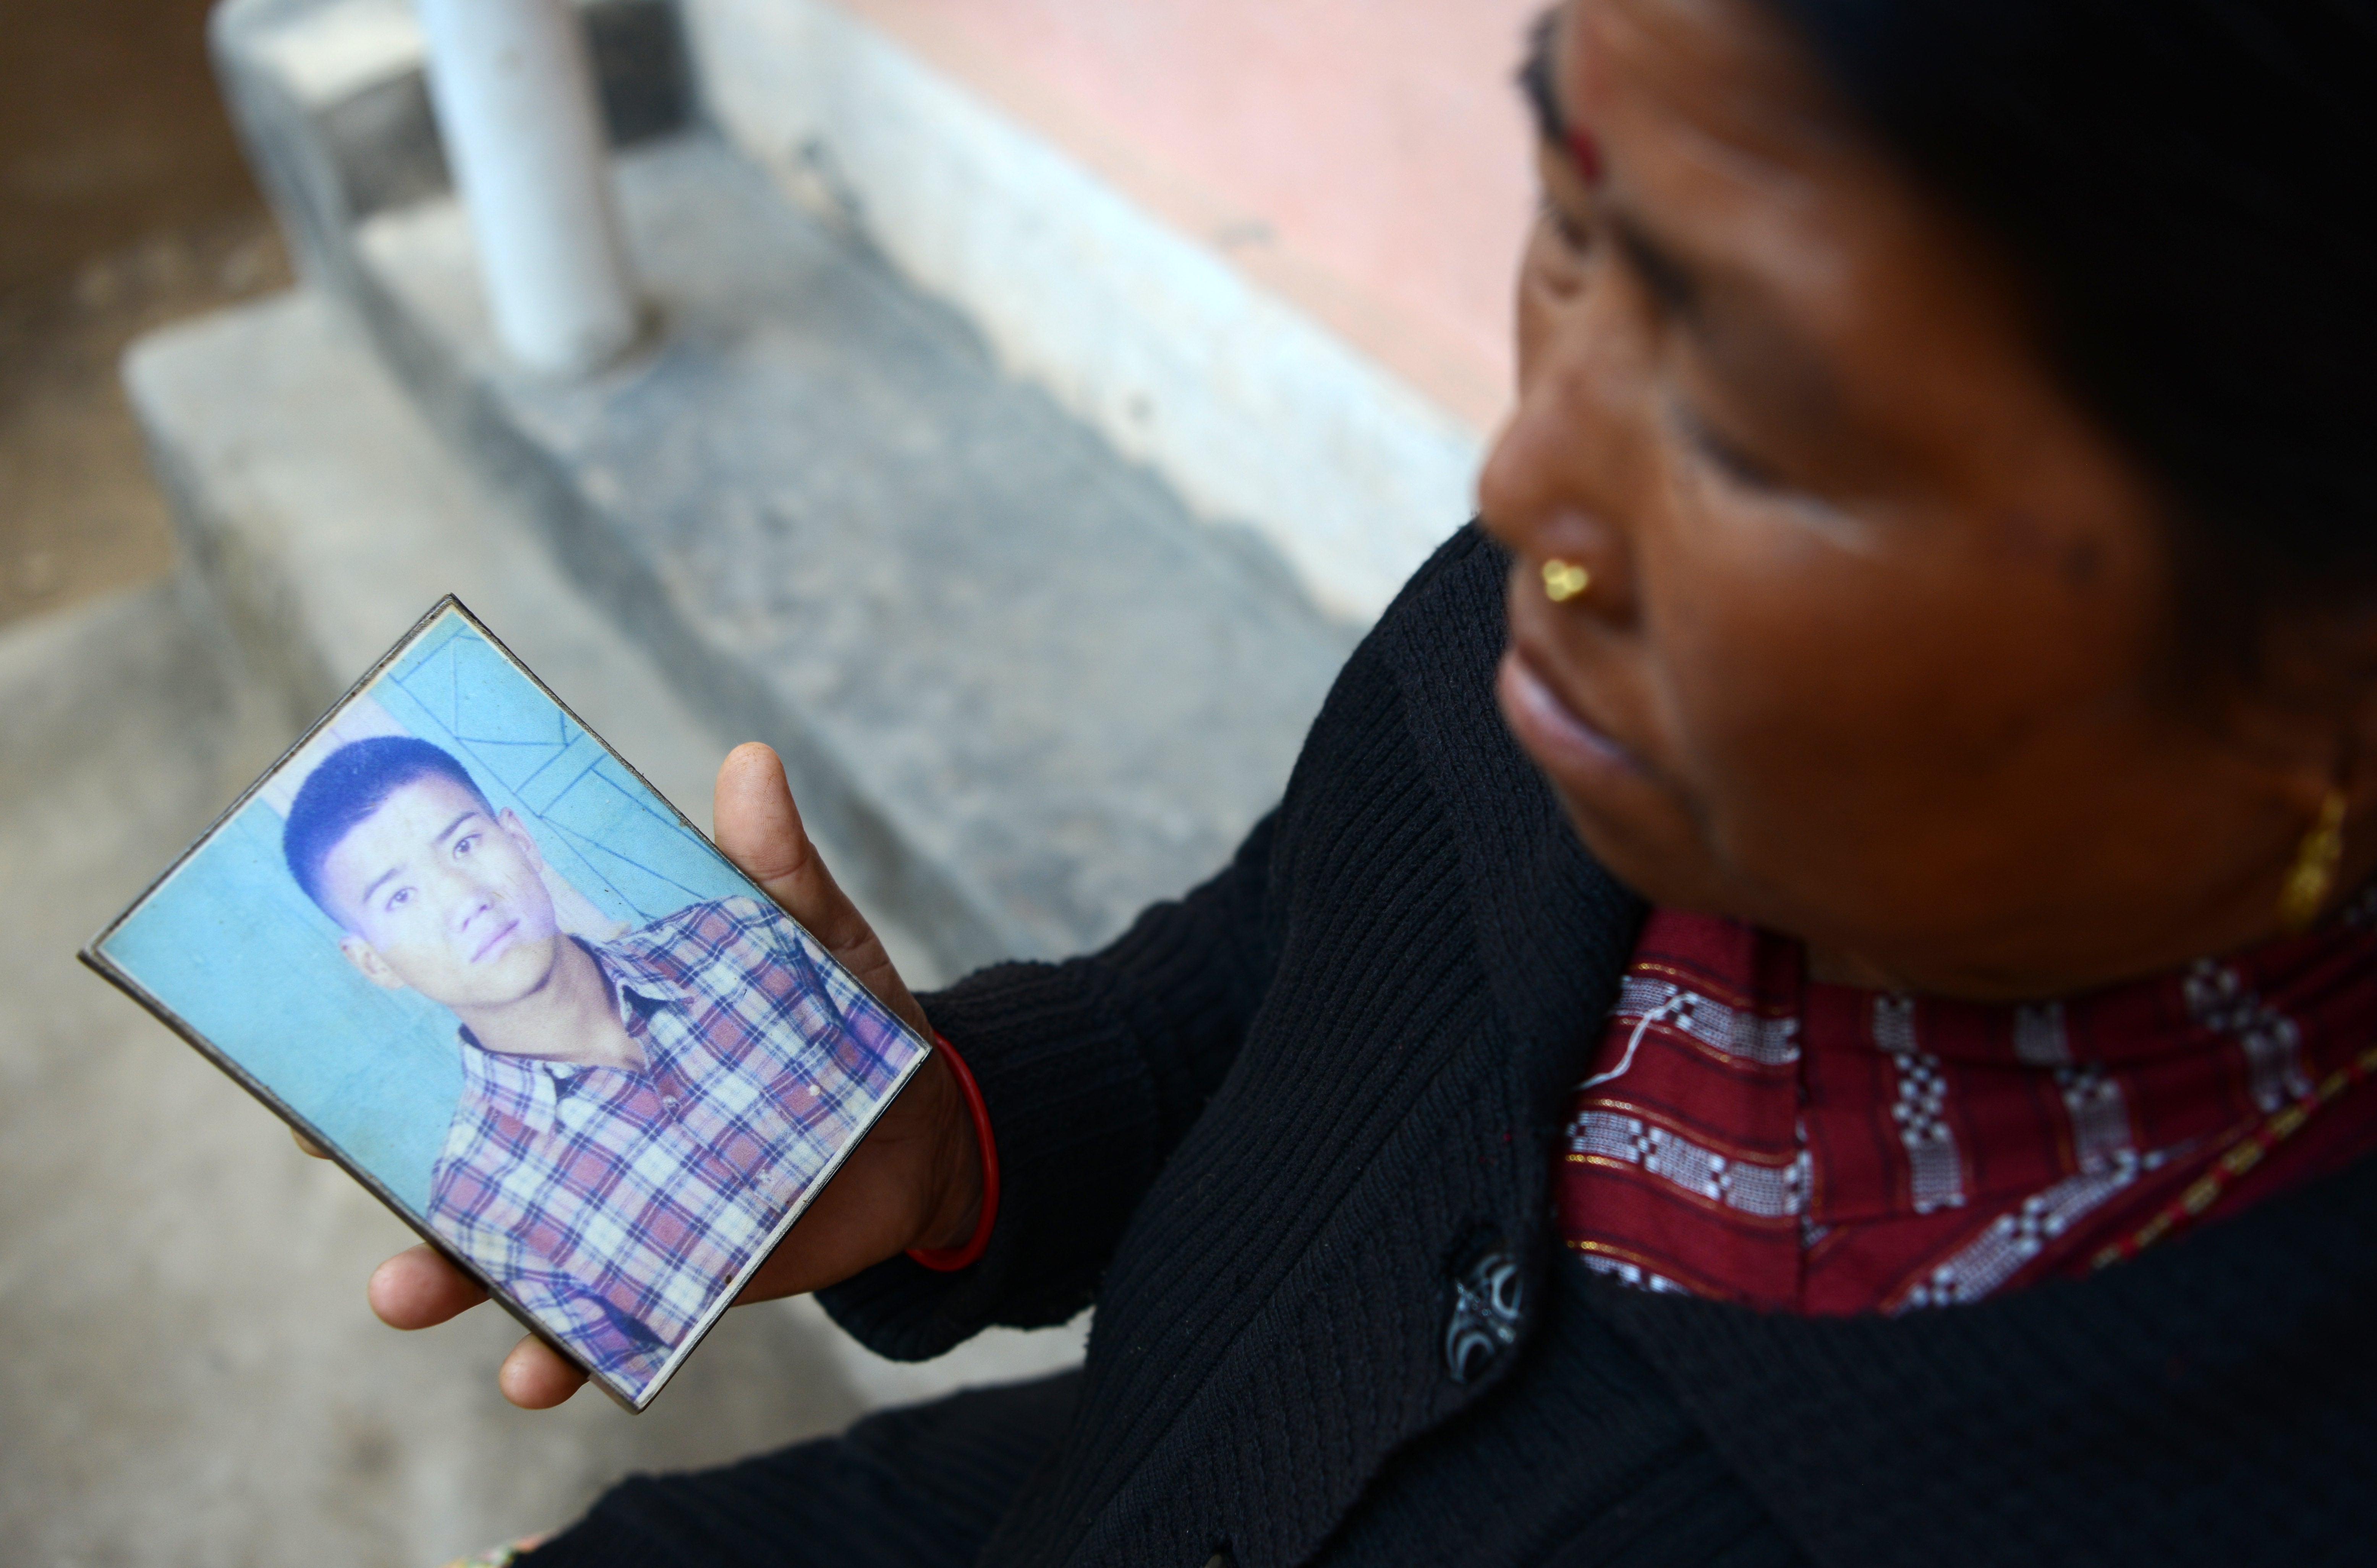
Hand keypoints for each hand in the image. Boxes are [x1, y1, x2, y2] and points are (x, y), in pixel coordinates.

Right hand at [313, 742, 982, 1407]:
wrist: (930, 1128)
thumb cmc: (852, 1019)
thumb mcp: (815, 939)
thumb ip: (775, 870)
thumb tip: (751, 768)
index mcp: (599, 1029)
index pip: (478, 1031)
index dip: (395, 1038)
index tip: (320, 1041)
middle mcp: (585, 1121)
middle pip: (458, 1146)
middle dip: (385, 1159)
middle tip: (323, 1148)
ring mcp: (616, 1204)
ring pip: (502, 1247)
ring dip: (444, 1274)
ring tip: (402, 1292)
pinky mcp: (667, 1276)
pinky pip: (598, 1327)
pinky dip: (562, 1354)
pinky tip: (538, 1373)